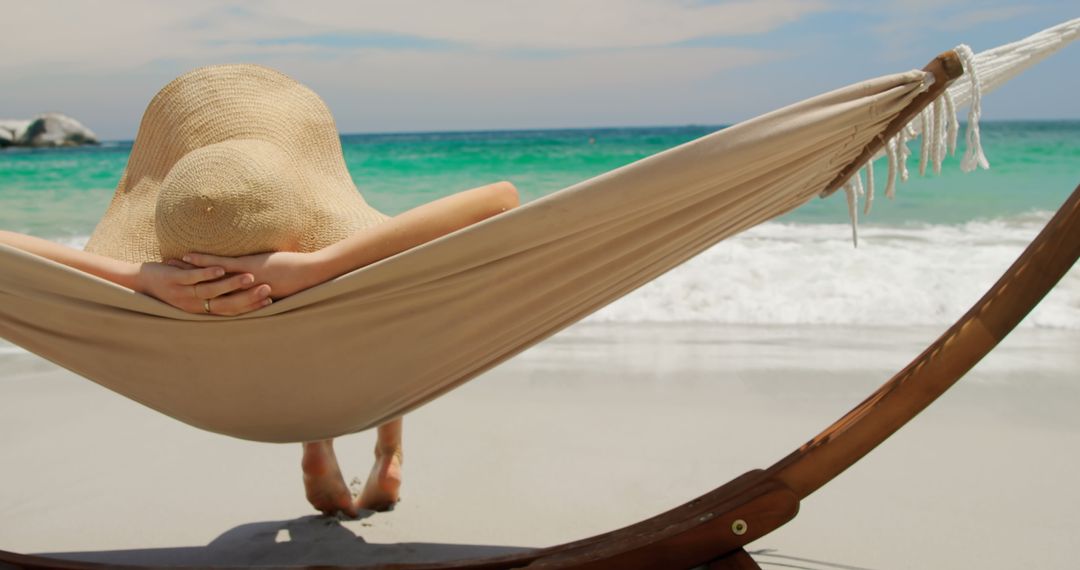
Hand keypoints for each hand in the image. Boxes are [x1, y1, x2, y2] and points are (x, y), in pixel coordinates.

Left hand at [135, 261, 272, 315]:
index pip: (232, 310)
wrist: (138, 282)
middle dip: (248, 297)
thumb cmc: (170, 286)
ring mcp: (183, 293)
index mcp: (202, 309)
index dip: (251, 306)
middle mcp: (194, 305)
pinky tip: (220, 268)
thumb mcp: (193, 293)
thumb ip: (214, 292)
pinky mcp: (173, 280)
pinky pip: (193, 278)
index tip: (270, 301)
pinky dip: (207, 274)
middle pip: (226, 304)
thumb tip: (239, 288)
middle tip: (267, 290)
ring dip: (232, 285)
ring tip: (250, 278)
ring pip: (212, 291)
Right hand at [180, 251, 319, 298]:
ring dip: (189, 273)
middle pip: (208, 292)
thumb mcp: (274, 289)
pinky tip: (187, 256)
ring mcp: (241, 280)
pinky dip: (202, 260)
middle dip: (187, 287)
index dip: (200, 297)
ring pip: (209, 278)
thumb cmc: (297, 283)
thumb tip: (256, 290)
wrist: (310, 276)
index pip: (217, 300)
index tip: (182, 294)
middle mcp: (240, 293)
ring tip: (171, 269)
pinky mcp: (245, 267)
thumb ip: (260, 291)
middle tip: (168, 285)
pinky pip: (219, 264)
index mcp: (245, 298)